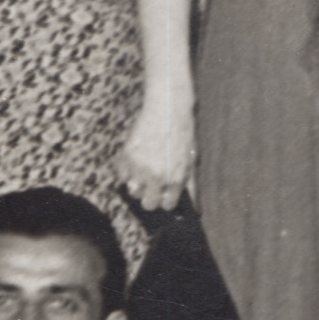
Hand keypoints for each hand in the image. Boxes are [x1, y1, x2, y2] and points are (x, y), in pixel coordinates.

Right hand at [118, 93, 193, 211]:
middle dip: (151, 199)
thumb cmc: (183, 134)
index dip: (167, 200)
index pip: (168, 204)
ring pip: (133, 191)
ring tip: (145, 174)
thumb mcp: (191, 160)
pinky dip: (127, 173)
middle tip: (153, 189)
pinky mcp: (127, 156)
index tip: (165, 195)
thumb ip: (190, 186)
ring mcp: (140, 167)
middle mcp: (157, 176)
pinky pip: (123, 175)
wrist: (168, 110)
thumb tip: (195, 209)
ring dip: (138, 186)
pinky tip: (136, 163)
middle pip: (148, 204)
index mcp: (176, 179)